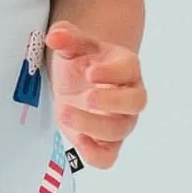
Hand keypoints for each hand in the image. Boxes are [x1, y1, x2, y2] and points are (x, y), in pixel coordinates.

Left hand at [42, 19, 144, 169]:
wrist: (78, 83)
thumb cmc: (82, 62)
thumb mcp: (73, 46)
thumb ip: (67, 38)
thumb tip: (55, 36)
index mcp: (126, 67)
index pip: (129, 69)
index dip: (112, 72)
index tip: (90, 71)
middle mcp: (130, 95)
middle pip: (136, 103)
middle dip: (111, 101)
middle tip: (86, 96)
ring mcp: (121, 121)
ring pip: (119, 130)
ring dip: (93, 125)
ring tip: (65, 112)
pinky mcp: (106, 143)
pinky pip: (109, 157)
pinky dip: (95, 154)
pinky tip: (79, 140)